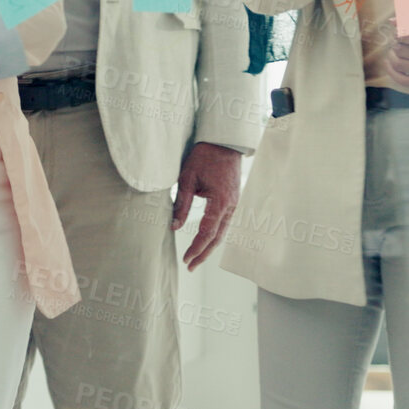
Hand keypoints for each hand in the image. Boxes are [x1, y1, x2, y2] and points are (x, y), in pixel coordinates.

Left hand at [172, 143, 241, 270]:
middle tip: (190, 266)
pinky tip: (206, 240)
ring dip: (209, 246)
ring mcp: (235, 204)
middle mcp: (231, 206)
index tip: (186, 260)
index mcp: (220, 202)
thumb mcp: (187, 179)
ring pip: (222, 232)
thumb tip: (173, 227)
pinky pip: (225, 222)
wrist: (223, 142)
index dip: (196, 248)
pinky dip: (215, 234)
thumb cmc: (203, 157)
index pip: (207, 233)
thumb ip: (181, 204)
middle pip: (218, 238)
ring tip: (196, 257)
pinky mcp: (233, 200)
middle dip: (203, 254)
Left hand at [387, 21, 408, 89]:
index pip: (406, 35)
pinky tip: (388, 63)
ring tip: (395, 51)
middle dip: (396, 45)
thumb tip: (391, 22)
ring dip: (392, 56)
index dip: (398, 33)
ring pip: (399, 64)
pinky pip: (403, 80)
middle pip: (401, 50)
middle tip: (399, 43)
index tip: (400, 33)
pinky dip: (391, 71)